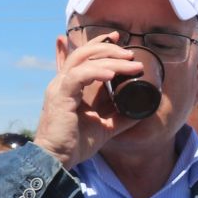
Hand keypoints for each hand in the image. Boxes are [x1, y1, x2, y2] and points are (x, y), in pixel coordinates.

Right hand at [32, 35, 146, 168]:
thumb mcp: (104, 127)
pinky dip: (96, 72)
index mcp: (70, 86)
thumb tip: (141, 110)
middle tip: (130, 53)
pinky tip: (112, 75)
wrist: (56, 160)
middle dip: (108, 47)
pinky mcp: (60, 96)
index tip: (117, 38)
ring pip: (84, 60)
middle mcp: (62, 82)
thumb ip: (120, 116)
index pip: (82, 56)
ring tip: (130, 63)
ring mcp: (59, 87)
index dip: (98, 43)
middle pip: (84, 52)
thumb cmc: (75, 144)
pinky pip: (79, 76)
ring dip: (109, 59)